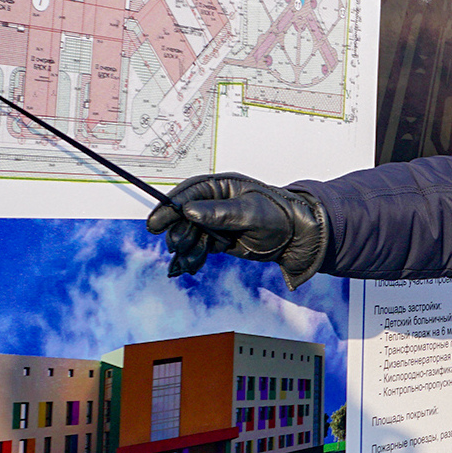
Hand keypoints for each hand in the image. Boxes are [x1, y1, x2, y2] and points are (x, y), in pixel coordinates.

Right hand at [146, 174, 326, 287]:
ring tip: (191, 260)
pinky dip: (193, 256)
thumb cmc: (279, 217)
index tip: (155, 224)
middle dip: (178, 232)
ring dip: (186, 247)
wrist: (297, 238)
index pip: (188, 193)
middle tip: (178, 246)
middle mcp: (215, 201)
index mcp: (222, 186)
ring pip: (189, 233)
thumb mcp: (250, 213)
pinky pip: (198, 246)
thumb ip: (220, 213)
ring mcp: (215, 220)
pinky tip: (191, 266)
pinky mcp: (218, 237)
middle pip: (183, 215)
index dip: (168, 207)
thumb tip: (188, 211)